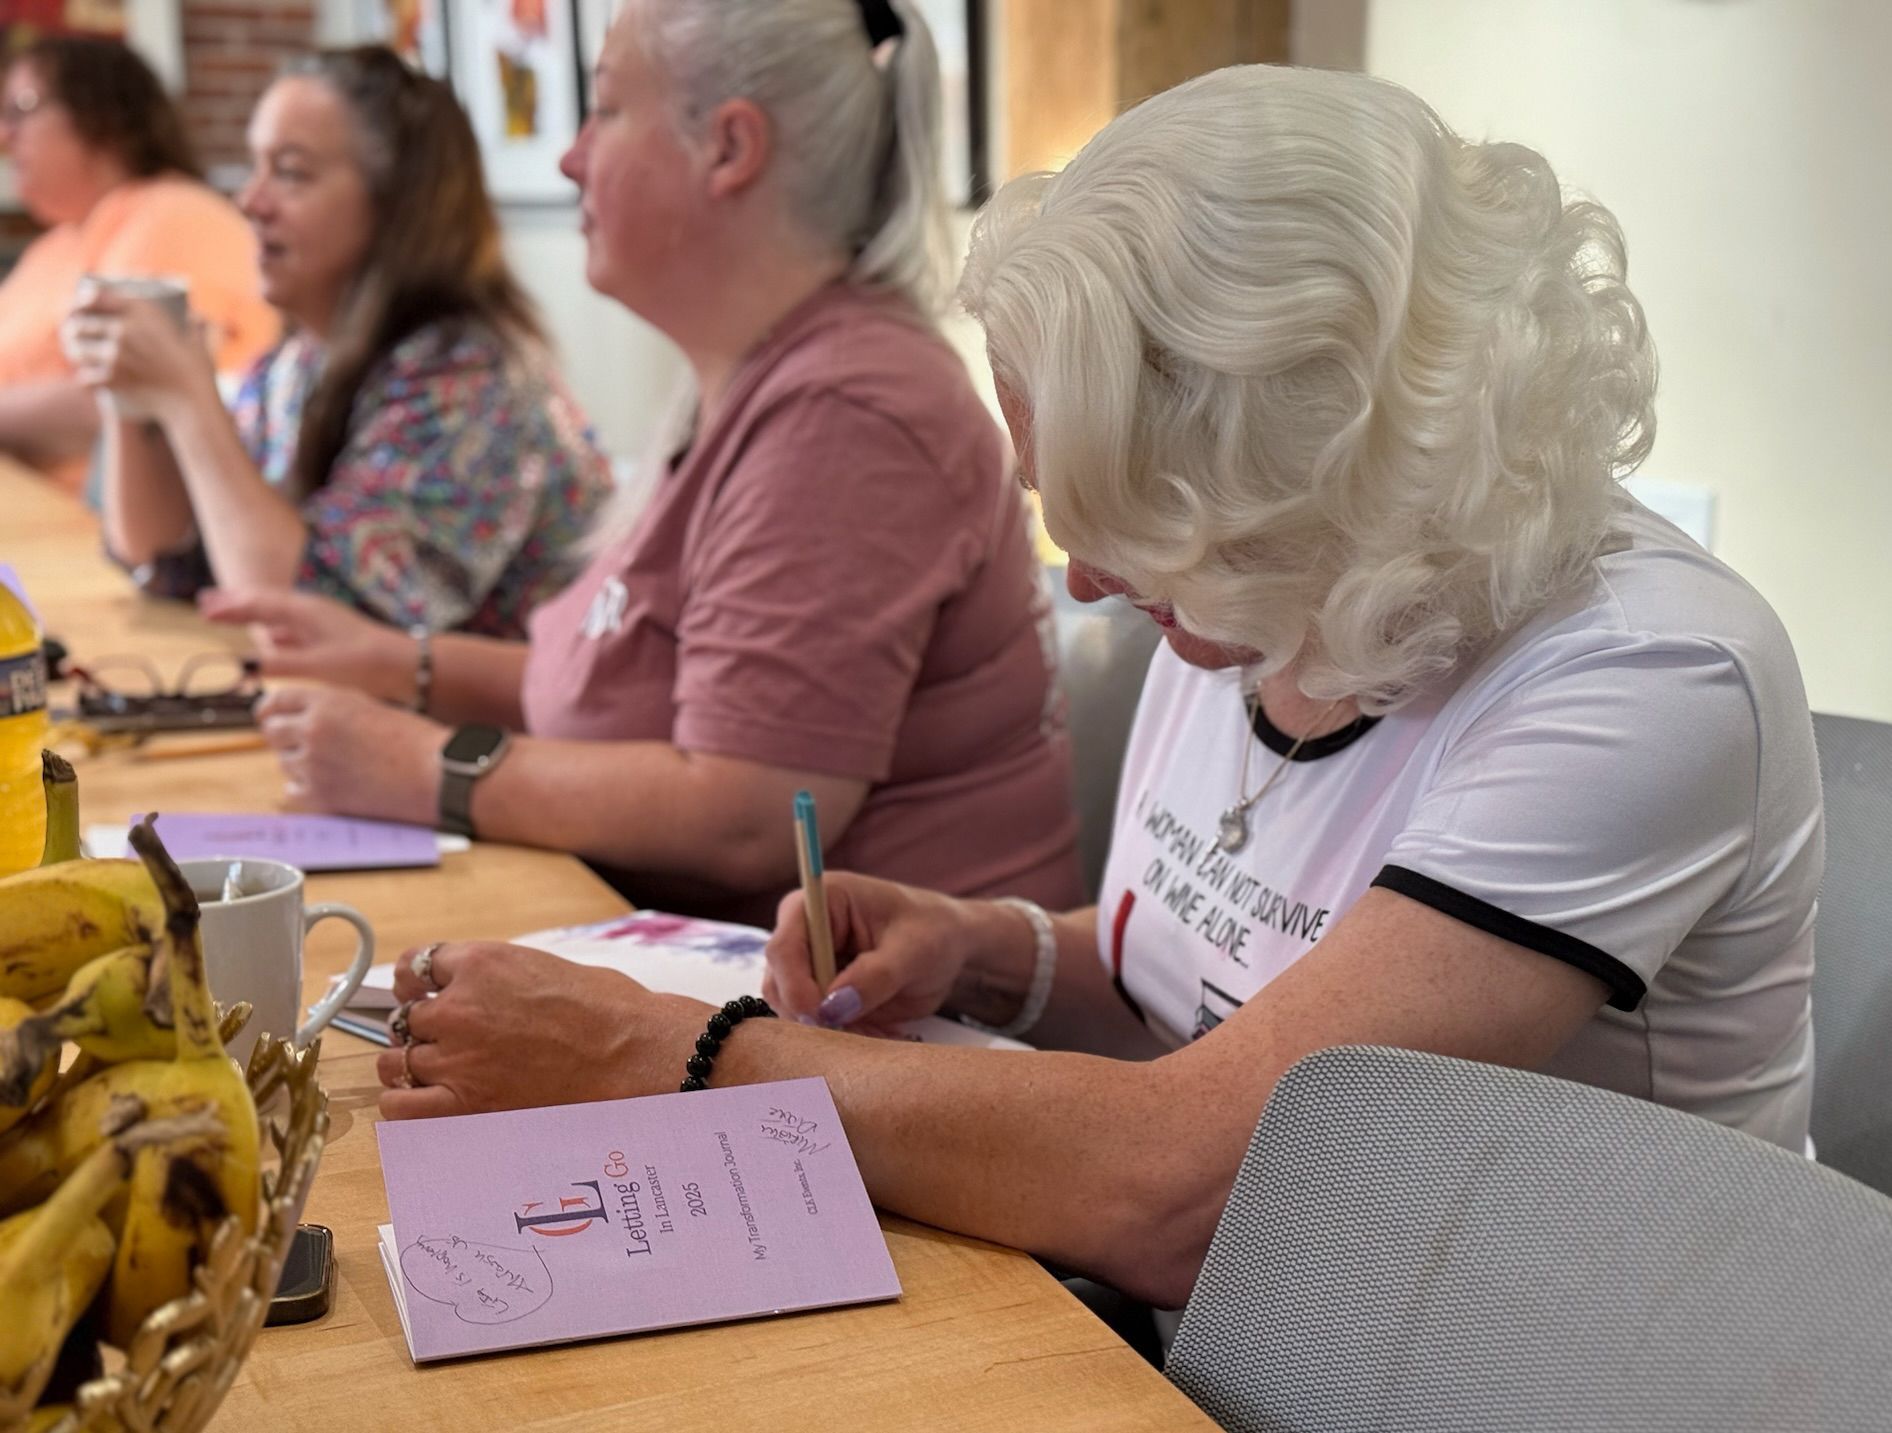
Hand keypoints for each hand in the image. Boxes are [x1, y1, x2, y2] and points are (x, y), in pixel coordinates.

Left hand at [61, 287, 216, 422]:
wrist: (193, 400)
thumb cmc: (197, 370)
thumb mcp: (195, 338)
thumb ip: (192, 324)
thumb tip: (194, 317)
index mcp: (142, 311)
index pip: (95, 296)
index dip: (82, 300)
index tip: (79, 305)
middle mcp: (124, 328)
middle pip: (80, 323)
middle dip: (73, 328)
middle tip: (73, 333)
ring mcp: (115, 354)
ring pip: (77, 349)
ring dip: (75, 352)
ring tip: (77, 353)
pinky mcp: (111, 378)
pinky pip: (85, 376)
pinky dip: (85, 379)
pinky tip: (86, 379)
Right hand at [201, 586, 415, 700]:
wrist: (405, 666)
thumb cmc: (366, 664)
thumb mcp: (319, 666)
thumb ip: (281, 664)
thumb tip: (244, 665)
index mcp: (305, 612)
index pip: (259, 604)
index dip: (230, 608)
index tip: (204, 610)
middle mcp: (310, 612)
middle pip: (265, 603)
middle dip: (236, 603)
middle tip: (206, 603)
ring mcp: (320, 623)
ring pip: (278, 614)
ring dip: (253, 614)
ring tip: (229, 613)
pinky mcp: (329, 637)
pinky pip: (293, 629)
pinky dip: (274, 630)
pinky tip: (270, 637)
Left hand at [256, 686, 446, 823]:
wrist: (436, 774)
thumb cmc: (414, 741)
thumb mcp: (369, 708)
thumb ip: (333, 709)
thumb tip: (301, 718)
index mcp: (328, 702)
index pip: (277, 701)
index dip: (270, 710)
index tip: (269, 717)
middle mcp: (314, 730)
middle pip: (272, 732)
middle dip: (284, 738)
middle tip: (304, 745)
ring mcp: (314, 764)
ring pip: (283, 762)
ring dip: (299, 763)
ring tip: (334, 767)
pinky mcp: (321, 795)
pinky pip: (293, 790)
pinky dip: (306, 788)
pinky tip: (332, 784)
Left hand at [375, 941, 706, 1117]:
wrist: (634, 1054)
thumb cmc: (610, 1011)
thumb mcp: (545, 967)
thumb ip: (497, 979)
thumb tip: (481, 996)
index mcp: (480, 962)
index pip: (415, 966)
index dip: (416, 983)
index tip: (420, 993)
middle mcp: (458, 1007)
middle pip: (406, 1018)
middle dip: (424, 1029)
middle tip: (452, 1040)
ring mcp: (456, 1058)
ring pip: (397, 1062)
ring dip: (414, 1066)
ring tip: (442, 1073)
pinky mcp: (464, 1104)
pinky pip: (401, 1106)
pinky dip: (405, 1104)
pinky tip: (425, 1101)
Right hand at [763, 873, 1004, 1030]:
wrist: (949, 944)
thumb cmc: (933, 931)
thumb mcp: (915, 951)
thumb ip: (876, 976)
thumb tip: (835, 1007)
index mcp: (821, 901)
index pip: (784, 946)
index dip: (794, 984)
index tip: (821, 1016)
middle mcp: (804, 932)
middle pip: (778, 984)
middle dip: (813, 1016)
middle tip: (858, 1032)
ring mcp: (808, 965)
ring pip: (793, 1011)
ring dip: (832, 1031)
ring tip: (879, 1031)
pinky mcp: (820, 993)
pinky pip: (817, 1026)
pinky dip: (845, 1037)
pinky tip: (881, 1032)